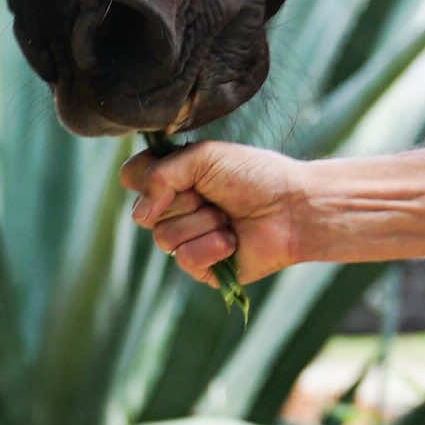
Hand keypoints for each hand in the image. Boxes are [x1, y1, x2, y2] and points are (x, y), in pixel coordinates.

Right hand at [123, 139, 306, 288]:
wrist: (293, 206)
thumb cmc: (255, 176)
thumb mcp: (203, 156)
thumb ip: (160, 173)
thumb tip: (141, 214)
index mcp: (174, 179)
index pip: (131, 177)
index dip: (146, 177)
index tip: (176, 172)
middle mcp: (176, 210)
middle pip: (143, 213)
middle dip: (184, 201)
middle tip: (216, 196)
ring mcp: (188, 239)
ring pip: (164, 239)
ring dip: (202, 223)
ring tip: (228, 217)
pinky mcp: (204, 267)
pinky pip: (185, 260)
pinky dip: (211, 246)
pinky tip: (233, 240)